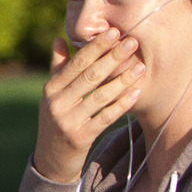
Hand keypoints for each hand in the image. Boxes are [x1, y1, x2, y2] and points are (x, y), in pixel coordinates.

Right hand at [34, 29, 142, 183]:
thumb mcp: (52, 95)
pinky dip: (122, 103)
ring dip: (122, 80)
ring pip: (100, 96)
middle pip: (89, 76)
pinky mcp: (81, 137)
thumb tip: (59, 38)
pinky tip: (137, 91)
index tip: (114, 32)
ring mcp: (68, 121)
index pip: (76, 63)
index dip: (95, 47)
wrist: (51, 159)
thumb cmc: (57, 120)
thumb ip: (58, 67)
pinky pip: (106, 117)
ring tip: (140, 66)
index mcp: (50, 89)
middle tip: (132, 42)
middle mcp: (56, 103)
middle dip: (112, 58)